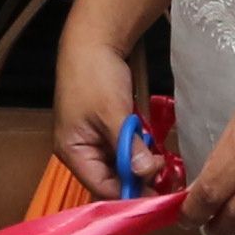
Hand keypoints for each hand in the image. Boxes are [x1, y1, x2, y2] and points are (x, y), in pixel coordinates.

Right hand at [54, 21, 142, 193]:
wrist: (93, 40)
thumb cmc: (93, 75)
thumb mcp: (113, 113)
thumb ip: (129, 146)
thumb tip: (145, 173)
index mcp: (73, 151)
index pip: (101, 187)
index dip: (128, 193)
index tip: (156, 193)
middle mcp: (80, 151)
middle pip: (110, 179)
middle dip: (136, 178)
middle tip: (162, 172)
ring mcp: (93, 140)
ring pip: (119, 165)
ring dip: (139, 163)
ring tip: (158, 158)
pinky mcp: (105, 129)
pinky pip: (122, 149)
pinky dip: (137, 150)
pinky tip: (151, 146)